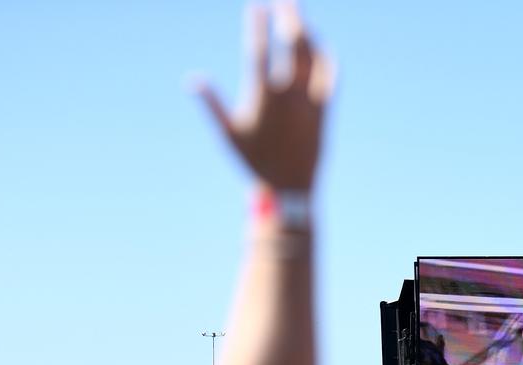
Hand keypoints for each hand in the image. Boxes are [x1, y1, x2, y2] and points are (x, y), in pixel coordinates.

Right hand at [197, 3, 331, 190]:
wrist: (289, 188)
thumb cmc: (254, 162)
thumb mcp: (228, 134)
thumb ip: (212, 104)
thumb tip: (192, 80)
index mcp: (261, 98)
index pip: (258, 51)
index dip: (257, 26)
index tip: (257, 6)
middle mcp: (287, 96)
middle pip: (292, 45)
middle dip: (289, 18)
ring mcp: (309, 102)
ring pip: (313, 58)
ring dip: (308, 34)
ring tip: (301, 20)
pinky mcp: (324, 111)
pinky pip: (330, 78)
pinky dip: (327, 59)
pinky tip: (323, 46)